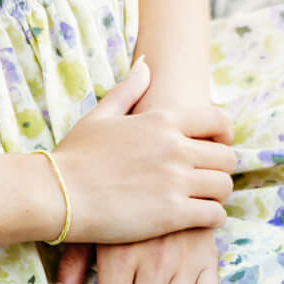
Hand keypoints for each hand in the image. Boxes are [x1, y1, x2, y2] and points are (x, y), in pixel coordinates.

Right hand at [48, 57, 235, 246]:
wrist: (56, 193)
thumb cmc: (75, 155)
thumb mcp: (101, 114)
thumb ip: (129, 89)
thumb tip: (146, 63)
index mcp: (161, 121)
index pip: (217, 120)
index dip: (224, 135)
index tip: (217, 146)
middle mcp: (174, 148)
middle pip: (226, 157)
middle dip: (220, 168)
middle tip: (206, 179)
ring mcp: (175, 181)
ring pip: (224, 187)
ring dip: (217, 195)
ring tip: (202, 200)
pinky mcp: (172, 214)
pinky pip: (214, 215)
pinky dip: (212, 218)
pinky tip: (196, 220)